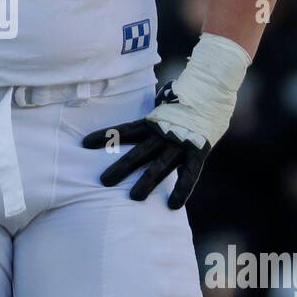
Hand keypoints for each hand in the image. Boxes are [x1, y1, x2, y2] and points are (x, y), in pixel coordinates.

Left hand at [83, 79, 210, 209]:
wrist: (212, 91)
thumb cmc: (184, 104)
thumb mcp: (161, 109)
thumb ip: (149, 121)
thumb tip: (131, 128)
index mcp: (152, 122)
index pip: (124, 129)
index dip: (105, 136)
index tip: (84, 143)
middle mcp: (163, 133)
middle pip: (137, 153)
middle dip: (120, 168)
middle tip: (103, 181)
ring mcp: (180, 143)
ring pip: (160, 166)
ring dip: (146, 182)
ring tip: (134, 197)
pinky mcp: (197, 152)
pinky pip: (189, 175)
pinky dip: (181, 190)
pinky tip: (172, 205)